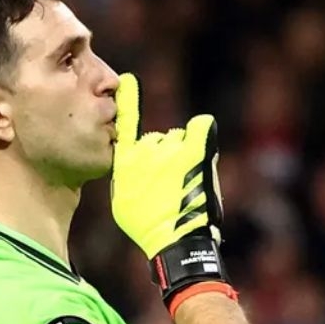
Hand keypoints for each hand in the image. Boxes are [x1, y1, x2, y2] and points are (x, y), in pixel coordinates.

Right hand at [111, 73, 228, 302]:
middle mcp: (145, 150)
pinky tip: (202, 139)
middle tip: (171, 184)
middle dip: (165, 155)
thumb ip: (126, 175)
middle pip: (159, 139)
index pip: (126, 123)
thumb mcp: (122, 202)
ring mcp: (170, 150)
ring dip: (183, 154)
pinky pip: (201, 127)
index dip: (129, 101)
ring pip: (179, 140)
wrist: (173, 242)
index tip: (129, 81)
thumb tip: (135, 163)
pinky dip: (202, 132)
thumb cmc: (147, 227)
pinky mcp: (193, 153)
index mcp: (124, 161)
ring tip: (186, 183)